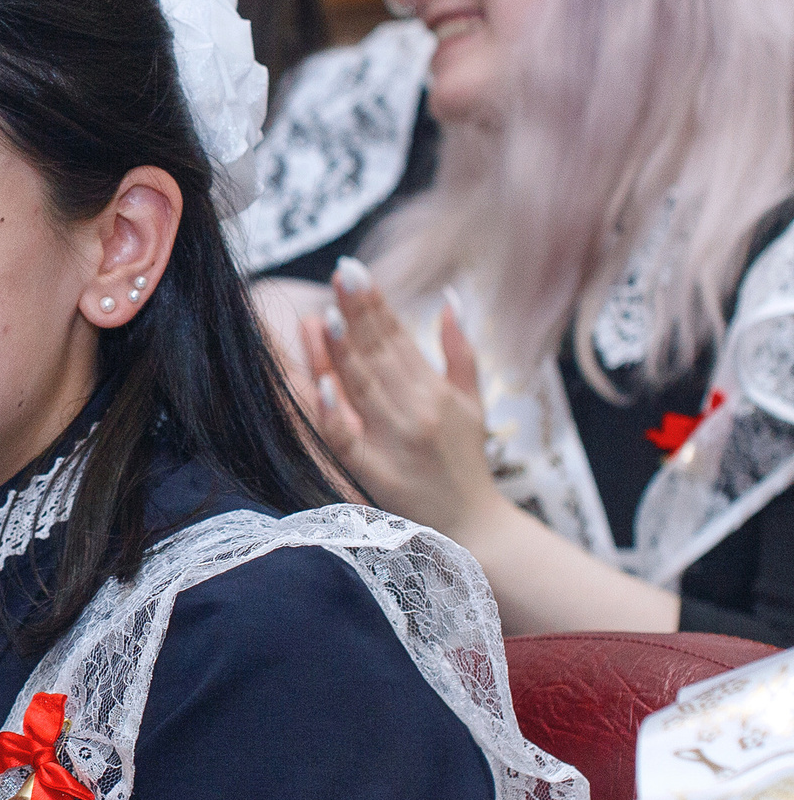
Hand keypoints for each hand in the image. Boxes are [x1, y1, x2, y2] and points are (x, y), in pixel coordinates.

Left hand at [305, 260, 502, 535]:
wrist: (475, 529)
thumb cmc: (466, 463)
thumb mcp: (474, 403)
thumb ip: (460, 351)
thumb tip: (449, 300)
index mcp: (435, 391)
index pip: (399, 339)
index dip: (376, 304)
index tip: (355, 270)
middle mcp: (417, 410)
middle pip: (380, 355)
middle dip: (359, 313)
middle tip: (341, 274)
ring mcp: (395, 440)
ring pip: (364, 387)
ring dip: (345, 351)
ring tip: (328, 315)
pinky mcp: (374, 471)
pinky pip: (349, 438)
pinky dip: (338, 412)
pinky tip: (324, 385)